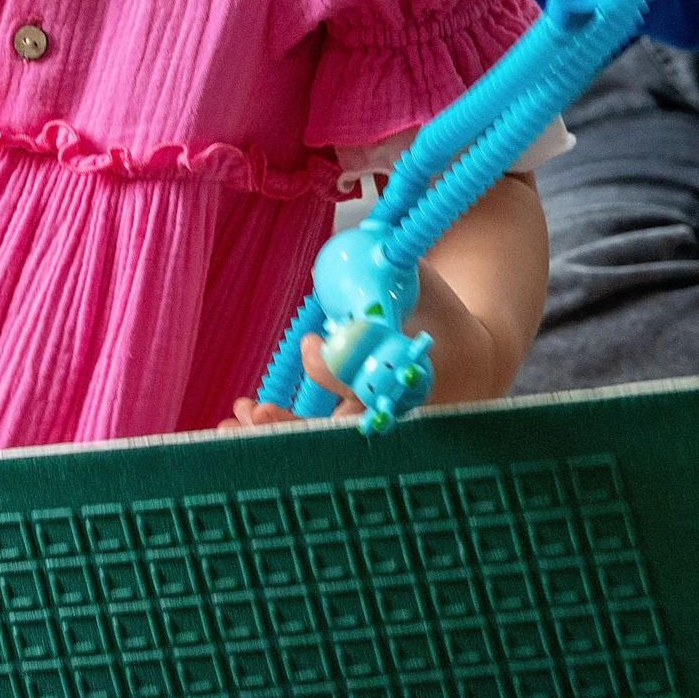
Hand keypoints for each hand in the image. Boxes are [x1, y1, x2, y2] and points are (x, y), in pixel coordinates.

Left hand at [219, 256, 513, 431]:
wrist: (468, 358)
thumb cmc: (435, 311)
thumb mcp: (415, 278)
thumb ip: (387, 266)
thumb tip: (339, 256)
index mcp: (418, 372)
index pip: (375, 381)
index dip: (337, 369)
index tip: (311, 342)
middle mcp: (394, 408)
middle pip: (342, 431)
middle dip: (294, 426)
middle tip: (256, 414)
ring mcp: (374, 423)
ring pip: (324, 441)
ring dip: (276, 433)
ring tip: (230, 422)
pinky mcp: (353, 424)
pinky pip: (315, 435)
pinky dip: (278, 427)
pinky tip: (241, 416)